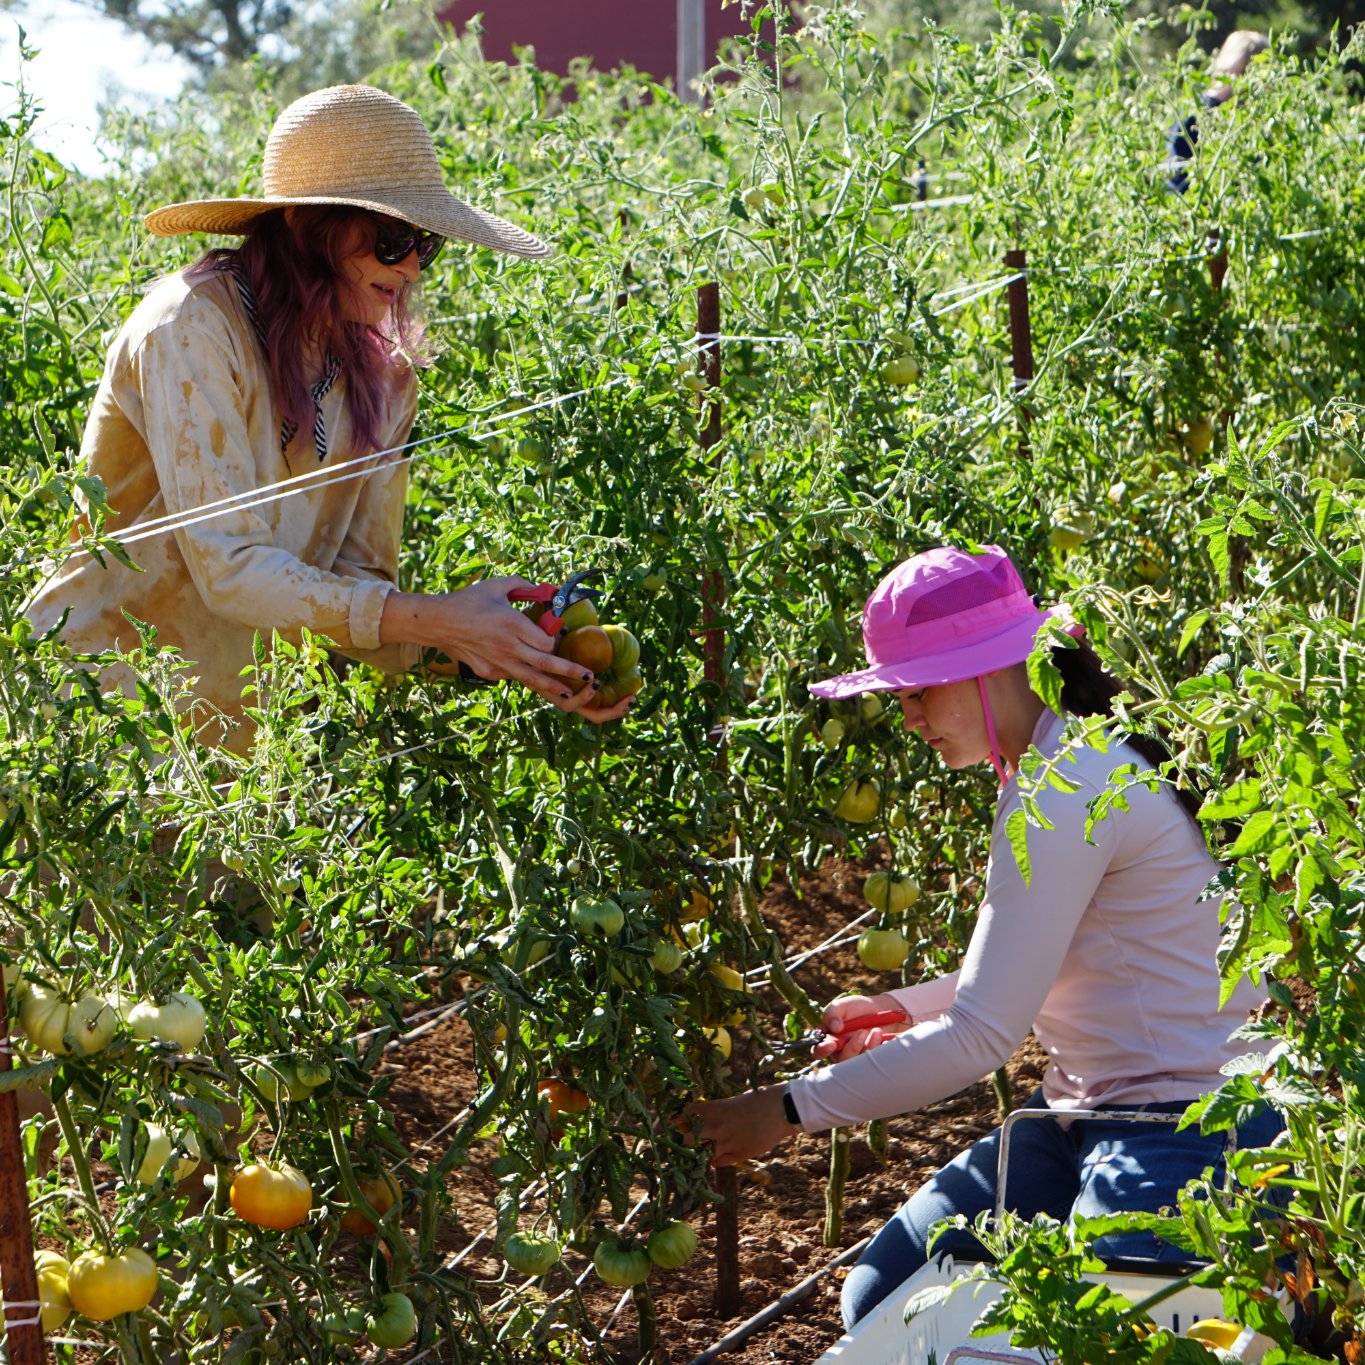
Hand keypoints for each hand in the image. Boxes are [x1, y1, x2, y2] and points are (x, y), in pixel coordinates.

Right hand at [380, 579, 633, 721]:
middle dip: (570, 672)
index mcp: (512, 624)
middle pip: (546, 664)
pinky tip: (528, 671)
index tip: (559, 637)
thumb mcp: (496, 585)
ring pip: (531, 678)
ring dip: (553, 687)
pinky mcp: (488, 672)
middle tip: (589, 677)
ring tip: (570, 693)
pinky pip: (512, 675)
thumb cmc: (468, 601)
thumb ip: (523, 584)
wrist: (438, 623)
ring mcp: (498, 663)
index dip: (556, 641)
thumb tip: (543, 588)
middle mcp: (508, 646)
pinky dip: (522, 674)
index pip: (546, 642)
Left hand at [685, 1085, 790, 1166]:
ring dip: (706, 1150)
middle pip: (689, 1138)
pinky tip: (719, 1158)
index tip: (676, 1122)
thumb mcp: (735, 1101)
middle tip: (691, 1139)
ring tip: (709, 1148)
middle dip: (688, 1139)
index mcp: (714, 1109)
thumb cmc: (760, 1099)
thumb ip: (720, 1111)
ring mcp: (726, 1142)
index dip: (680, 1119)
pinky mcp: (739, 1154)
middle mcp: (716, 1126)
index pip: (687, 1115)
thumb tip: (710, 1117)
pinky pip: (720, 1162)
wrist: (781, 1109)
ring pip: (705, 1152)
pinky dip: (718, 1161)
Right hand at [812, 992, 908, 1060]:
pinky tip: (879, 1034)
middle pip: (842, 1060)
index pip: (818, 1051)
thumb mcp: (841, 1006)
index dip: (822, 1051)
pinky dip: (877, 1046)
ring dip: (867, 1046)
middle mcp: (840, 1051)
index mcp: (828, 1039)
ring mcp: (856, 1055)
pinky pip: (873, 1059)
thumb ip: (832, 1014)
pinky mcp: (871, 1057)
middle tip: (861, 1032)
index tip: (831, 1044)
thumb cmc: (855, 1008)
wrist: (878, 1008)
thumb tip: (834, 1028)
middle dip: (852, 1048)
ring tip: (876, 1030)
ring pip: (858, 1061)